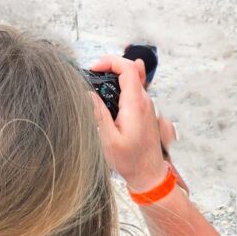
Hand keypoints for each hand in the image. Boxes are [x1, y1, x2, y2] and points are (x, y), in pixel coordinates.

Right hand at [89, 54, 166, 192]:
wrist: (149, 174)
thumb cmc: (131, 161)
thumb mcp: (108, 140)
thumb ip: (98, 114)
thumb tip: (87, 94)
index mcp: (136, 104)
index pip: (128, 67)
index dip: (109, 62)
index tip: (93, 69)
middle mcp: (145, 101)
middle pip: (130, 69)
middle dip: (109, 67)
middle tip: (92, 77)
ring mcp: (147, 105)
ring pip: (132, 79)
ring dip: (114, 77)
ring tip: (97, 87)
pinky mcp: (145, 111)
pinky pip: (134, 89)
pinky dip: (120, 86)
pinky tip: (109, 94)